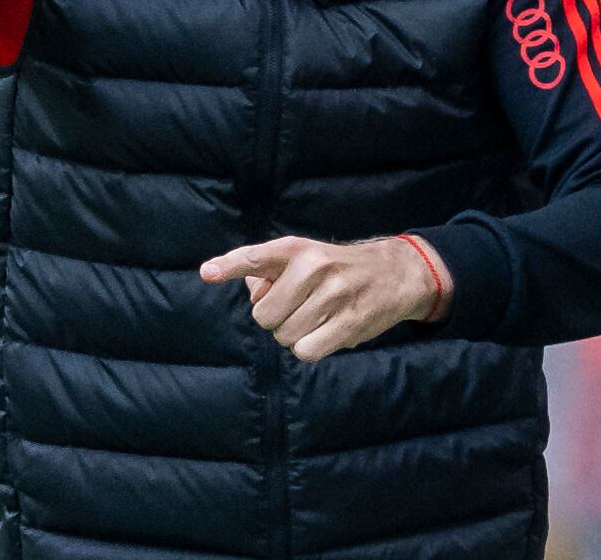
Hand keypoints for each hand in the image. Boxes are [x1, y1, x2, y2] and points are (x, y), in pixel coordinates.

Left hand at [200, 235, 448, 362]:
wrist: (392, 273)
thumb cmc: (334, 268)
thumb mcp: (303, 256)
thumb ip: (269, 273)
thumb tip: (252, 293)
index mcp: (296, 249)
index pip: (256, 257)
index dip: (230, 265)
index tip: (207, 272)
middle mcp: (313, 267)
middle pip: (264, 316)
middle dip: (275, 318)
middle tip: (298, 306)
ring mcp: (333, 295)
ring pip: (285, 336)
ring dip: (295, 335)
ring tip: (317, 317)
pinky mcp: (349, 322)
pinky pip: (306, 352)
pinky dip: (310, 348)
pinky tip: (326, 332)